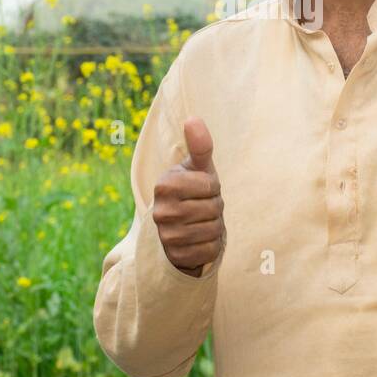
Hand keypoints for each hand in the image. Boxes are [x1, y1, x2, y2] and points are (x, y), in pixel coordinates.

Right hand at [152, 117, 225, 276]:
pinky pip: (210, 251)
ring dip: (215, 227)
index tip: (202, 188)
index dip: (213, 186)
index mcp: (164, 185)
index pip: (210, 184)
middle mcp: (160, 212)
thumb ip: (199, 145)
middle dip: (216, 207)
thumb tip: (193, 119)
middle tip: (203, 207)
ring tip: (202, 222)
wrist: (180, 228)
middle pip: (213, 208)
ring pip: (213, 230)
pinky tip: (200, 240)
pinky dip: (211, 246)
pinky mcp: (176, 257)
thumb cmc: (193, 190)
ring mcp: (166, 237)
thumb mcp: (198, 168)